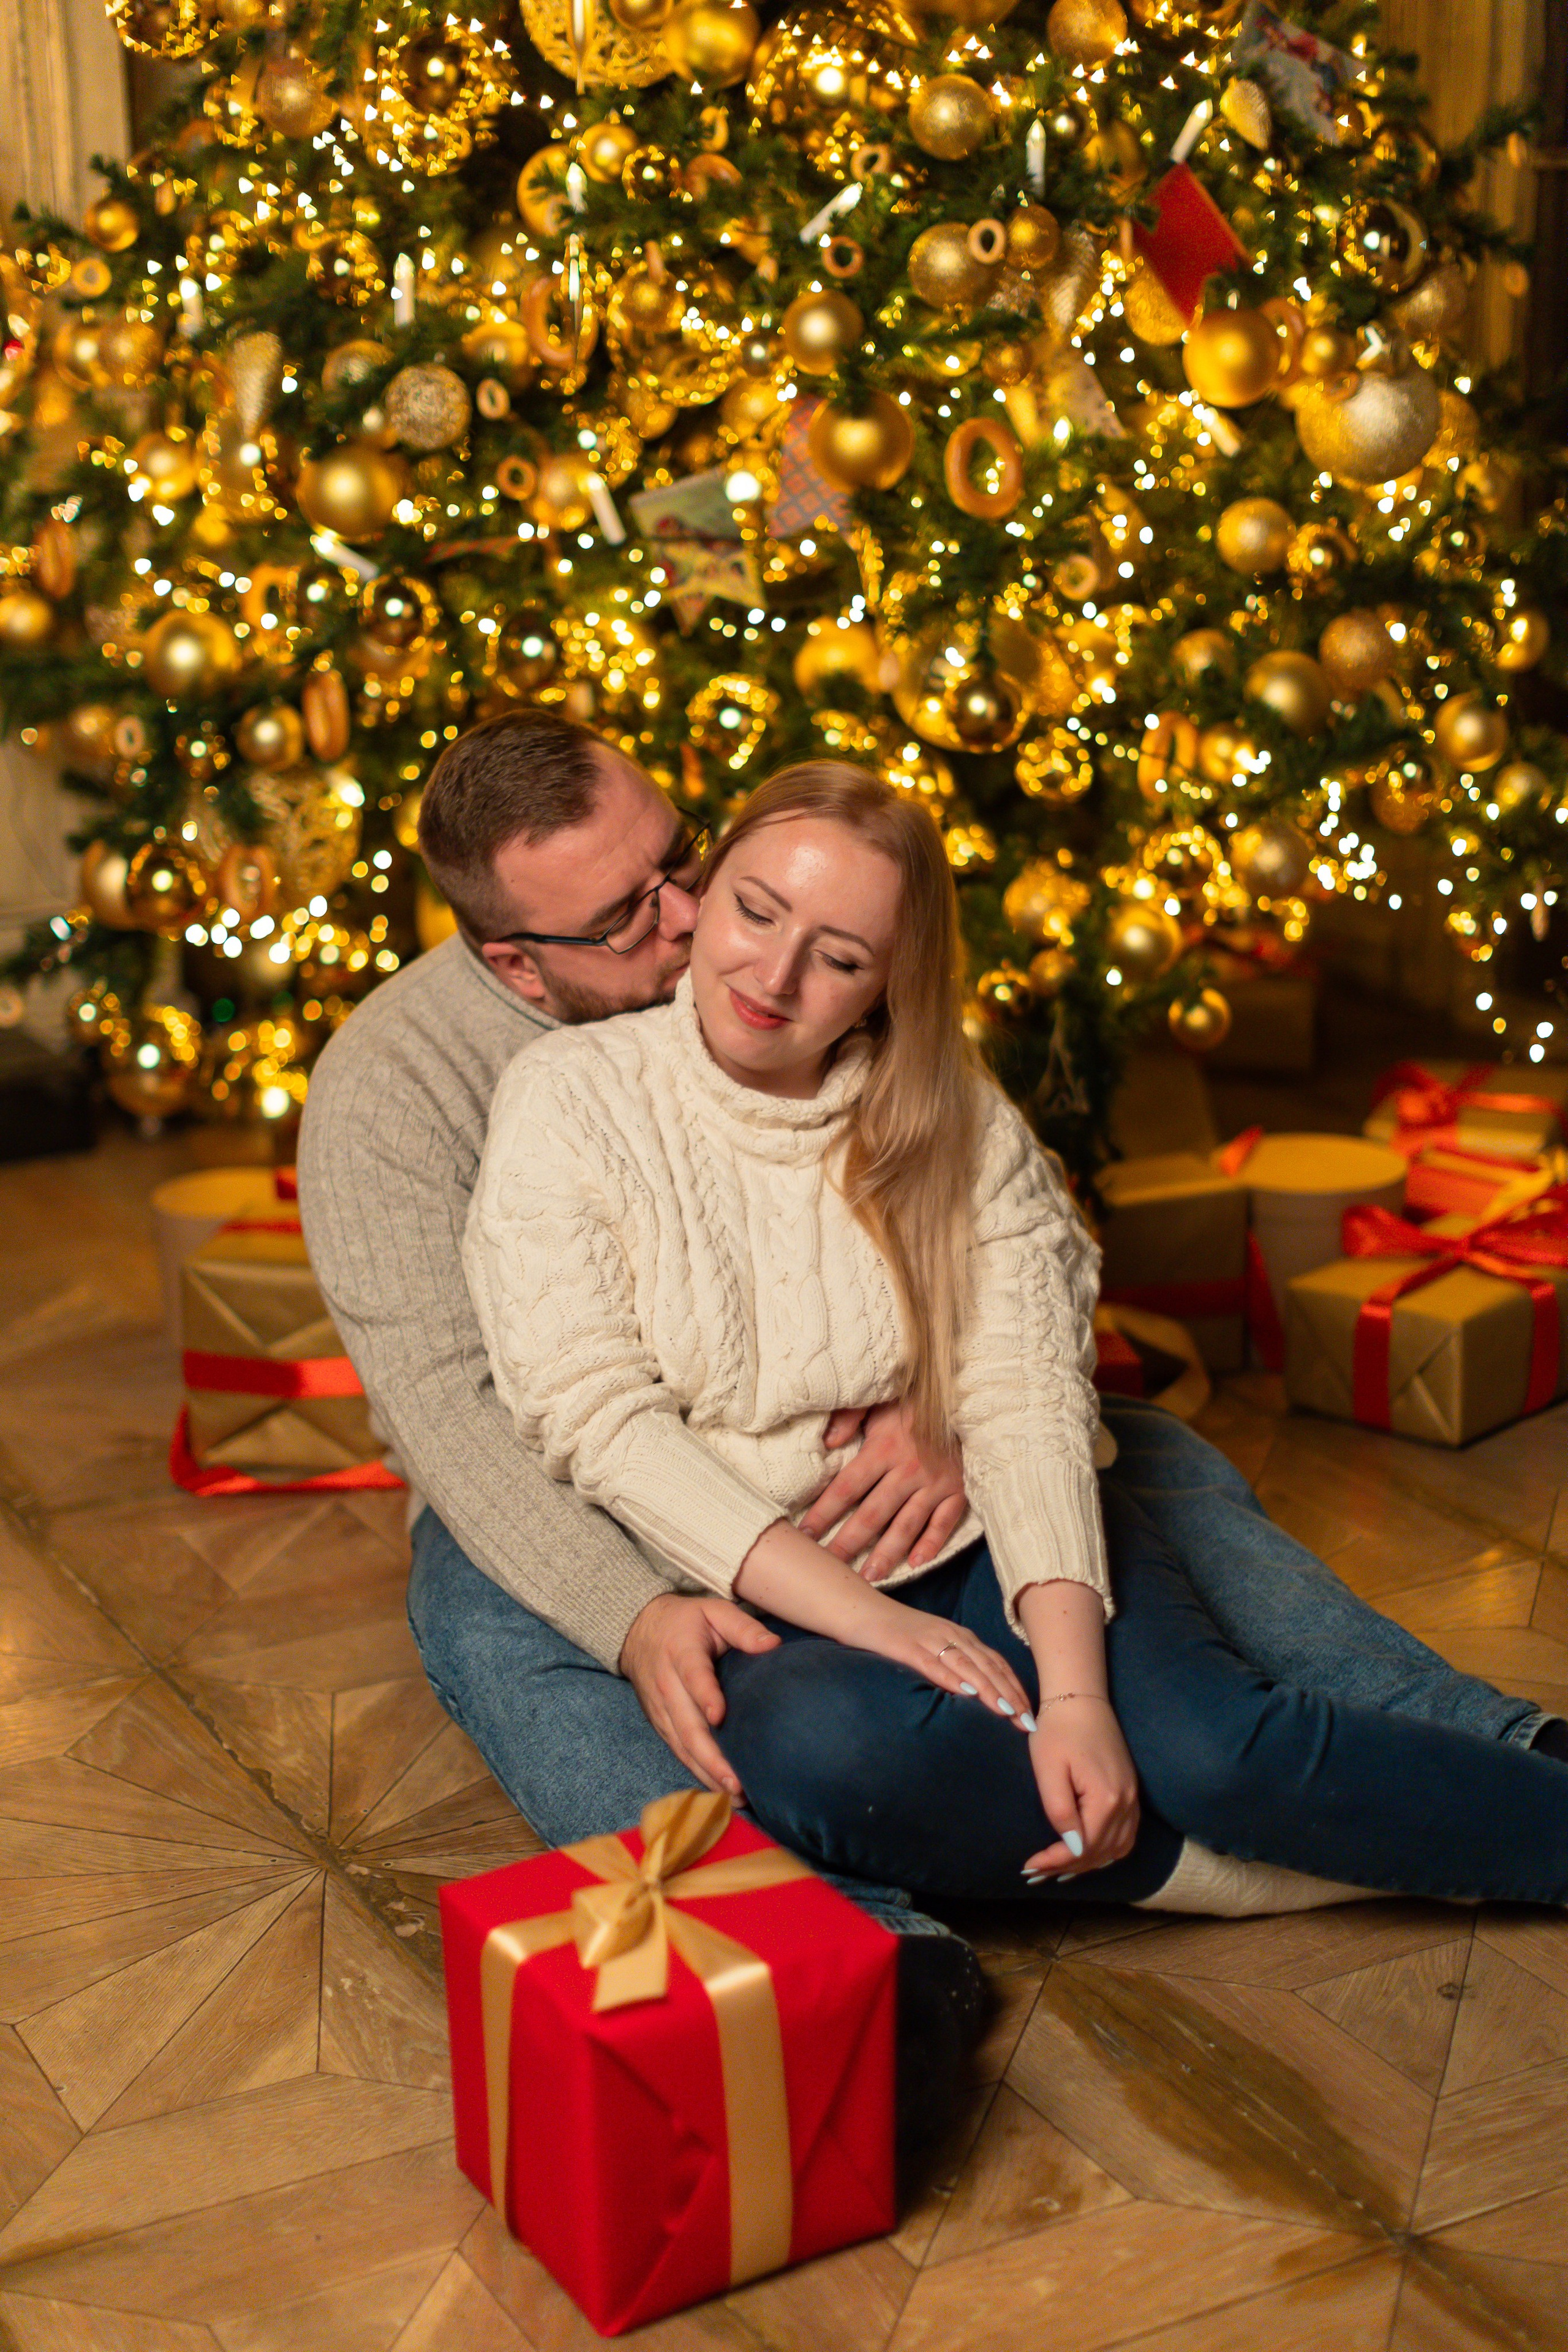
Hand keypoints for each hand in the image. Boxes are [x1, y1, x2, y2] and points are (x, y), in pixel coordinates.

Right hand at [619, 1591, 779, 1798]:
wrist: (638, 1629)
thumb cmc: (687, 1621)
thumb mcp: (714, 1611)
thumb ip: (743, 1627)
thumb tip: (773, 1646)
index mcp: (681, 1652)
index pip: (693, 1676)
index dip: (705, 1696)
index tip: (720, 1716)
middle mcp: (667, 1685)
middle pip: (687, 1725)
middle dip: (711, 1757)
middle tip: (737, 1783)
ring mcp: (660, 1708)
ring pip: (682, 1745)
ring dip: (706, 1772)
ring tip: (734, 1795)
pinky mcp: (660, 1723)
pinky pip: (678, 1751)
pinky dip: (697, 1772)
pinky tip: (719, 1790)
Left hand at [800, 1400, 968, 1580]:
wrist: (964, 1398)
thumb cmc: (913, 1402)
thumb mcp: (877, 1401)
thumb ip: (849, 1417)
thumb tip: (827, 1443)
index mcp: (884, 1448)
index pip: (847, 1487)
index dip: (824, 1511)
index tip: (805, 1533)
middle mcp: (908, 1471)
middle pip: (873, 1514)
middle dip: (848, 1542)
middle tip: (830, 1566)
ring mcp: (935, 1484)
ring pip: (906, 1525)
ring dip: (886, 1553)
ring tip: (868, 1577)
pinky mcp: (957, 1491)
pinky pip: (944, 1523)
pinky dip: (931, 1544)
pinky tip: (916, 1564)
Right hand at [844, 1593, 1034, 1727]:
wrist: (861, 1609)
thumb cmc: (896, 1633)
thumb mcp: (932, 1646)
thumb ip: (953, 1664)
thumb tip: (975, 1694)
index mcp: (959, 1636)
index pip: (996, 1663)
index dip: (1015, 1688)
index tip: (1030, 1714)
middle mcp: (951, 1636)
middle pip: (988, 1667)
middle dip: (1010, 1695)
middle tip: (1027, 1722)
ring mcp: (930, 1640)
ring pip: (967, 1666)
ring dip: (989, 1689)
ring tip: (1007, 1712)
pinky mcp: (907, 1647)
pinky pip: (933, 1664)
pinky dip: (951, 1678)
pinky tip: (966, 1693)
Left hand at [1023, 1697, 1139, 1877]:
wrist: (1081, 1698)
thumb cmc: (1058, 1730)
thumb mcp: (1049, 1770)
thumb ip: (1060, 1811)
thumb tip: (1071, 1848)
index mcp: (1107, 1798)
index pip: (1083, 1847)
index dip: (1055, 1861)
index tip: (1030, 1866)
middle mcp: (1127, 1802)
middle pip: (1101, 1851)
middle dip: (1069, 1866)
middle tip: (1037, 1873)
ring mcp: (1133, 1797)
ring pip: (1117, 1847)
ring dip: (1089, 1862)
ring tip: (1059, 1870)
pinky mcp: (1131, 1791)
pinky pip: (1126, 1834)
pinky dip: (1107, 1849)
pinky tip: (1087, 1853)